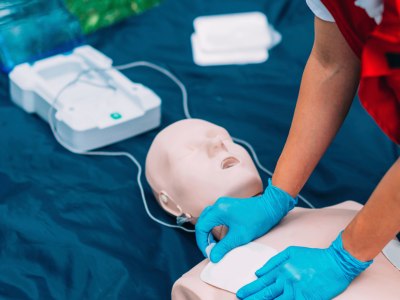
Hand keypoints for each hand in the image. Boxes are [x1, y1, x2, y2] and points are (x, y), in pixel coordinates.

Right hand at [195, 179, 296, 262]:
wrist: (270, 208)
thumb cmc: (256, 220)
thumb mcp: (239, 237)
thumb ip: (223, 247)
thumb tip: (212, 257)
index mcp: (218, 211)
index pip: (201, 227)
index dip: (201, 242)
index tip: (207, 252)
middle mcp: (218, 204)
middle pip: (202, 221)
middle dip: (203, 237)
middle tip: (209, 250)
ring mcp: (223, 204)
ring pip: (207, 218)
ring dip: (207, 231)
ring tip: (213, 244)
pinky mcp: (228, 205)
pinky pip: (215, 216)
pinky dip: (213, 226)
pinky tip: (219, 235)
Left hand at [236, 232, 371, 299]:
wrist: (335, 262)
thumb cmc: (313, 256)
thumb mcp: (291, 252)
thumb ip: (273, 262)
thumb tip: (258, 271)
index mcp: (282, 269)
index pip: (262, 282)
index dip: (250, 289)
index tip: (240, 293)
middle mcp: (287, 281)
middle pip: (266, 293)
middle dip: (252, 298)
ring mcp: (297, 291)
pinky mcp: (306, 298)